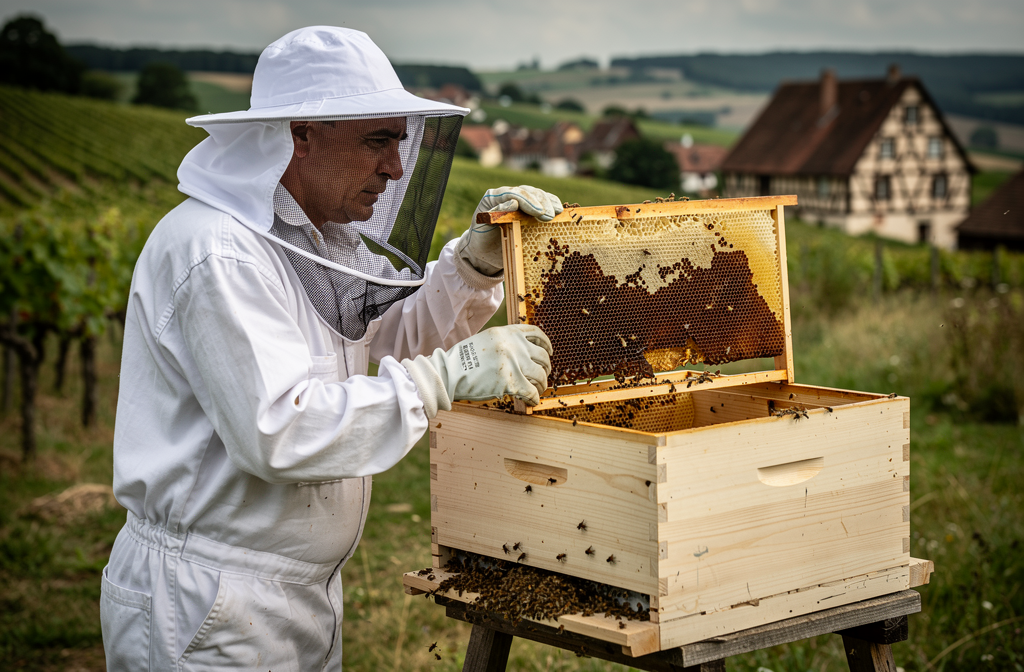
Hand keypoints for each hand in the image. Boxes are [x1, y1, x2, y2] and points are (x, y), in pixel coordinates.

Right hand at [401, 325, 552, 417]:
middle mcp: (514, 346)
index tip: (549, 352)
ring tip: (537, 390)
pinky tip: (532, 401)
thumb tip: (521, 354)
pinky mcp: (511, 382)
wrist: (449, 372)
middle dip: (545, 369)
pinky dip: (534, 398)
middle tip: (542, 376)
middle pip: (542, 357)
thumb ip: (504, 343)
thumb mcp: (485, 340)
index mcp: (508, 333)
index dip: (546, 344)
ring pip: (540, 375)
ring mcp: (514, 363)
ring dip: (541, 385)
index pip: (536, 334)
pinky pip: (531, 392)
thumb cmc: (463, 360)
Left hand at [456, 186, 563, 275]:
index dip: (527, 201)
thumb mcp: (483, 227)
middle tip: (549, 216)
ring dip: (549, 202)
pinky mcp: (530, 208)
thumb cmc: (482, 239)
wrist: (484, 251)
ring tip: (557, 212)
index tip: (538, 212)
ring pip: (537, 194)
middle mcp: (508, 195)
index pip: (512, 193)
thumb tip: (513, 202)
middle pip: (528, 192)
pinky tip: (560, 210)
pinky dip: (552, 204)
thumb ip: (495, 214)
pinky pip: (543, 201)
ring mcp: (520, 201)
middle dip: (541, 202)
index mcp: (494, 197)